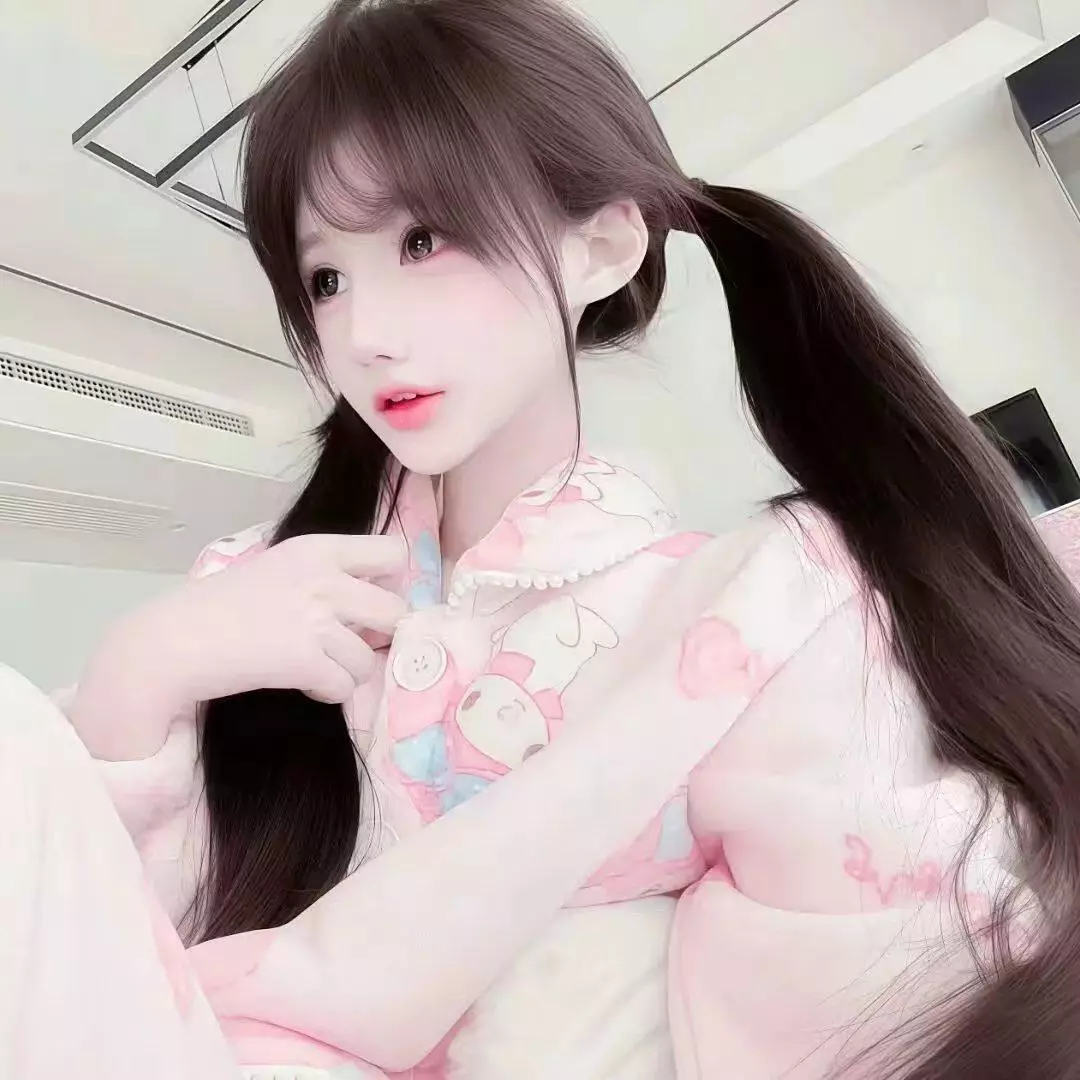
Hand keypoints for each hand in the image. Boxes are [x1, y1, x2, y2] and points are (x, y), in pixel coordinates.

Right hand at [153, 533, 408, 706]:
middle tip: (352, 643)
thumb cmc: (221, 606)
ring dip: (347, 671)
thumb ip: (324, 576)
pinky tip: (304, 684)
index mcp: (317, 548)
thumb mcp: (279, 569)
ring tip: (316, 667)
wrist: (175, 640)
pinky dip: (328, 693)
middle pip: (395, 610)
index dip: (391, 581)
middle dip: (379, 635)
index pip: (392, 551)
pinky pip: (345, 687)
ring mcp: (316, 620)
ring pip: (368, 659)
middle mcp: (324, 579)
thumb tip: (372, 602)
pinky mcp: (305, 660)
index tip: (372, 600)